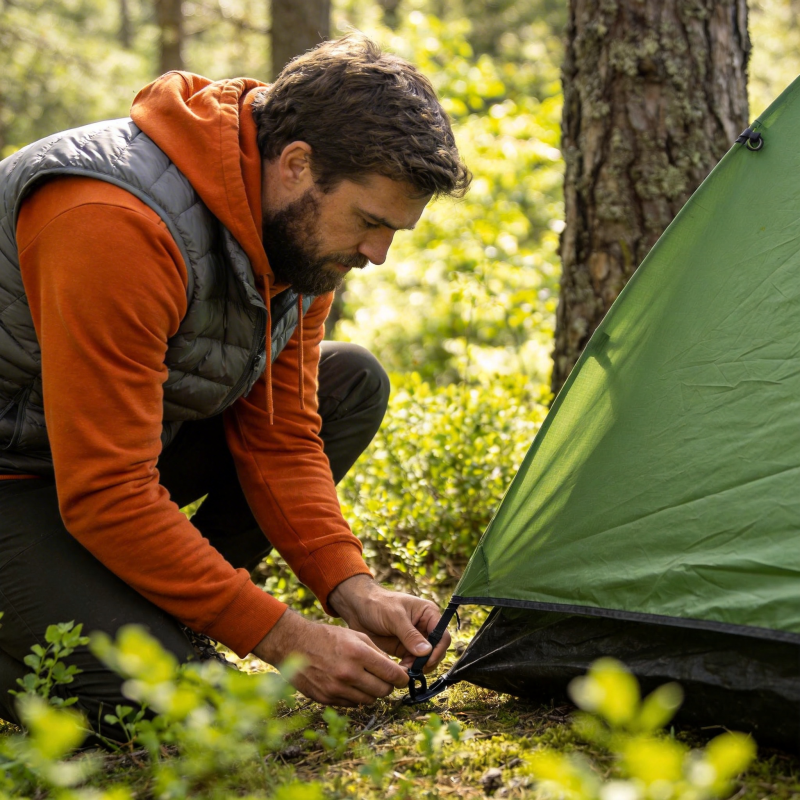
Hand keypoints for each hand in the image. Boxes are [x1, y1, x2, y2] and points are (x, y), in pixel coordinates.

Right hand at [253, 609, 407, 706]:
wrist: (295, 645)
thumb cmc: (328, 637)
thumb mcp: (356, 636)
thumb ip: (377, 653)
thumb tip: (394, 670)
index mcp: (359, 653)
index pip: (392, 674)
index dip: (402, 678)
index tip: (403, 678)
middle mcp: (349, 673)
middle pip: (383, 691)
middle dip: (388, 686)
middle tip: (385, 679)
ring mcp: (337, 689)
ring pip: (369, 700)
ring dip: (372, 692)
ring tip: (366, 680)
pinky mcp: (327, 699)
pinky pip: (352, 704)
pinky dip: (356, 696)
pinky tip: (350, 684)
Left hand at [328, 575, 449, 673]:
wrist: (358, 609)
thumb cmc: (378, 604)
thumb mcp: (394, 617)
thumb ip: (410, 635)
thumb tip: (426, 652)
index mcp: (428, 614)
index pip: (442, 635)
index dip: (438, 650)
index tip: (428, 661)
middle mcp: (425, 627)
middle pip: (436, 650)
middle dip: (427, 661)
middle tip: (414, 669)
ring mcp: (415, 640)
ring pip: (425, 659)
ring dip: (417, 667)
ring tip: (404, 671)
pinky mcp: (404, 649)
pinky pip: (412, 663)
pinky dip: (408, 669)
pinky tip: (399, 670)